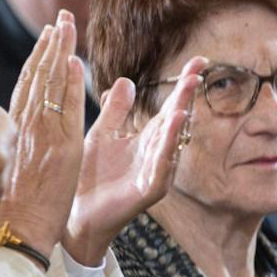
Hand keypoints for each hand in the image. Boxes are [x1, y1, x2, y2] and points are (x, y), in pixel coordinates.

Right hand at [0, 12, 87, 253]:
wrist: (18, 228)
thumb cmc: (18, 202)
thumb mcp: (19, 162)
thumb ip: (23, 138)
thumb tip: (24, 125)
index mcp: (18, 129)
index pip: (30, 85)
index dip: (40, 59)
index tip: (48, 35)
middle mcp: (26, 127)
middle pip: (38, 77)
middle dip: (50, 45)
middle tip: (60, 16)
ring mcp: (42, 135)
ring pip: (49, 85)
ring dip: (58, 52)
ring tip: (65, 25)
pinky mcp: (60, 147)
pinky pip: (65, 107)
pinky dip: (68, 83)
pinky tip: (74, 60)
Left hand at [63, 58, 206, 265]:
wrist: (77, 216)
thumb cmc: (90, 178)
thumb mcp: (102, 135)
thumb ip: (116, 110)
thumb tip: (125, 80)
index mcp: (147, 140)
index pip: (169, 106)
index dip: (182, 84)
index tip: (199, 60)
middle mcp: (157, 154)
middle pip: (176, 120)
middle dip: (186, 96)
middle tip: (199, 71)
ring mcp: (156, 173)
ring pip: (171, 143)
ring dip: (179, 121)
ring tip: (185, 98)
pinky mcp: (149, 191)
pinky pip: (161, 167)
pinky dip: (167, 149)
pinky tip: (170, 129)